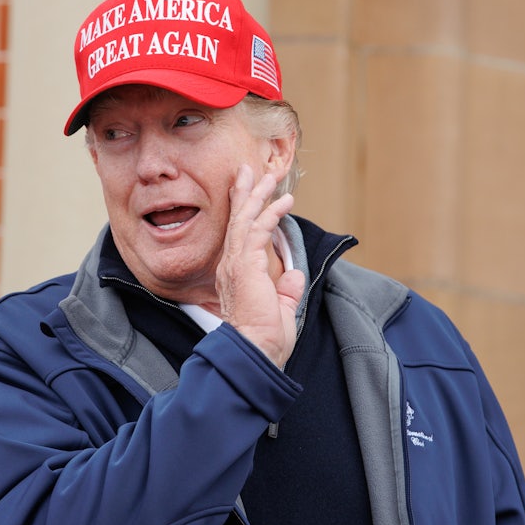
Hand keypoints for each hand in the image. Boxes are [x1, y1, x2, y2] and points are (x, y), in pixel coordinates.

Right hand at [216, 164, 304, 367]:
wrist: (253, 353)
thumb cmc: (264, 341)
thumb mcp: (280, 310)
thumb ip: (285, 291)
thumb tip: (294, 276)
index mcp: (235, 276)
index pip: (239, 237)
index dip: (246, 213)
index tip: (253, 194)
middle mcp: (230, 267)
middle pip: (236, 222)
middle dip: (244, 194)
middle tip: (249, 171)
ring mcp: (235, 265)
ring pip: (244, 221)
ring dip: (257, 196)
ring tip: (268, 177)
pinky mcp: (245, 266)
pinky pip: (256, 231)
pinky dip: (270, 214)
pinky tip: (283, 201)